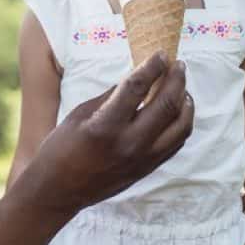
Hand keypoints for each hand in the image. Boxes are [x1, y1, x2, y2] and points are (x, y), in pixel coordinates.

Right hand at [28, 52, 193, 214]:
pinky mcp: (147, 169)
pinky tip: (177, 112)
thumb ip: (111, 96)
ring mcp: (142, 159)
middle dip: (176, 79)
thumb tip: (136, 78)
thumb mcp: (80, 114)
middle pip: (166, 104)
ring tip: (182, 88)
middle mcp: (129, 143)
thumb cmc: (60, 148)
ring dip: (185, 102)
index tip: (161, 54)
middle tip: (178, 65)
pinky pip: (175, 143)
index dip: (152, 66)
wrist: (58, 191)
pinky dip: (181, 124)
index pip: (138, 87)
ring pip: (180, 126)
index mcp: (106, 126)